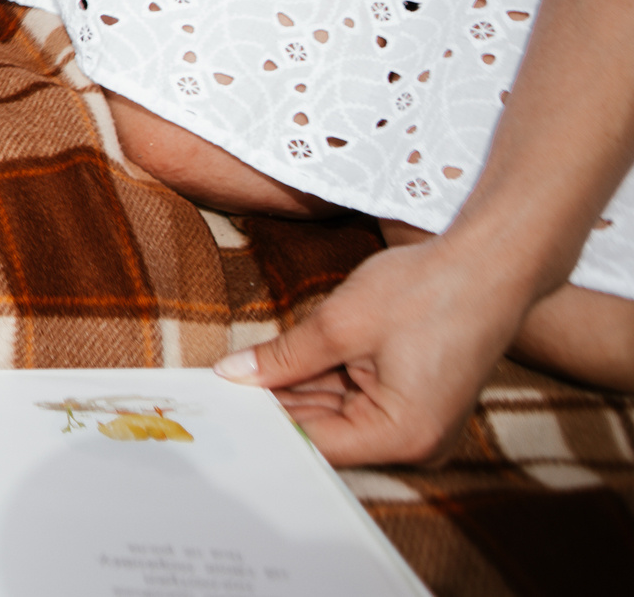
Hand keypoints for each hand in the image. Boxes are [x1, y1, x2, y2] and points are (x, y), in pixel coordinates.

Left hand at [212, 232, 530, 465]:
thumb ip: (283, 356)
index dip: (263, 423)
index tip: (219, 409)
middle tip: (217, 387)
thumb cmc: (428, 291)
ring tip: (237, 371)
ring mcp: (417, 424)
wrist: (491, 264)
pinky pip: (356, 399)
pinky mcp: (414, 401)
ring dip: (293, 389)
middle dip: (273, 404)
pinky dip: (321, 379)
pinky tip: (277, 363)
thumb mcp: (340, 323)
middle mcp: (414, 442)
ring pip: (336, 413)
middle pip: (325, 432)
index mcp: (402, 435)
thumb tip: (235, 375)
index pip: (315, 443)